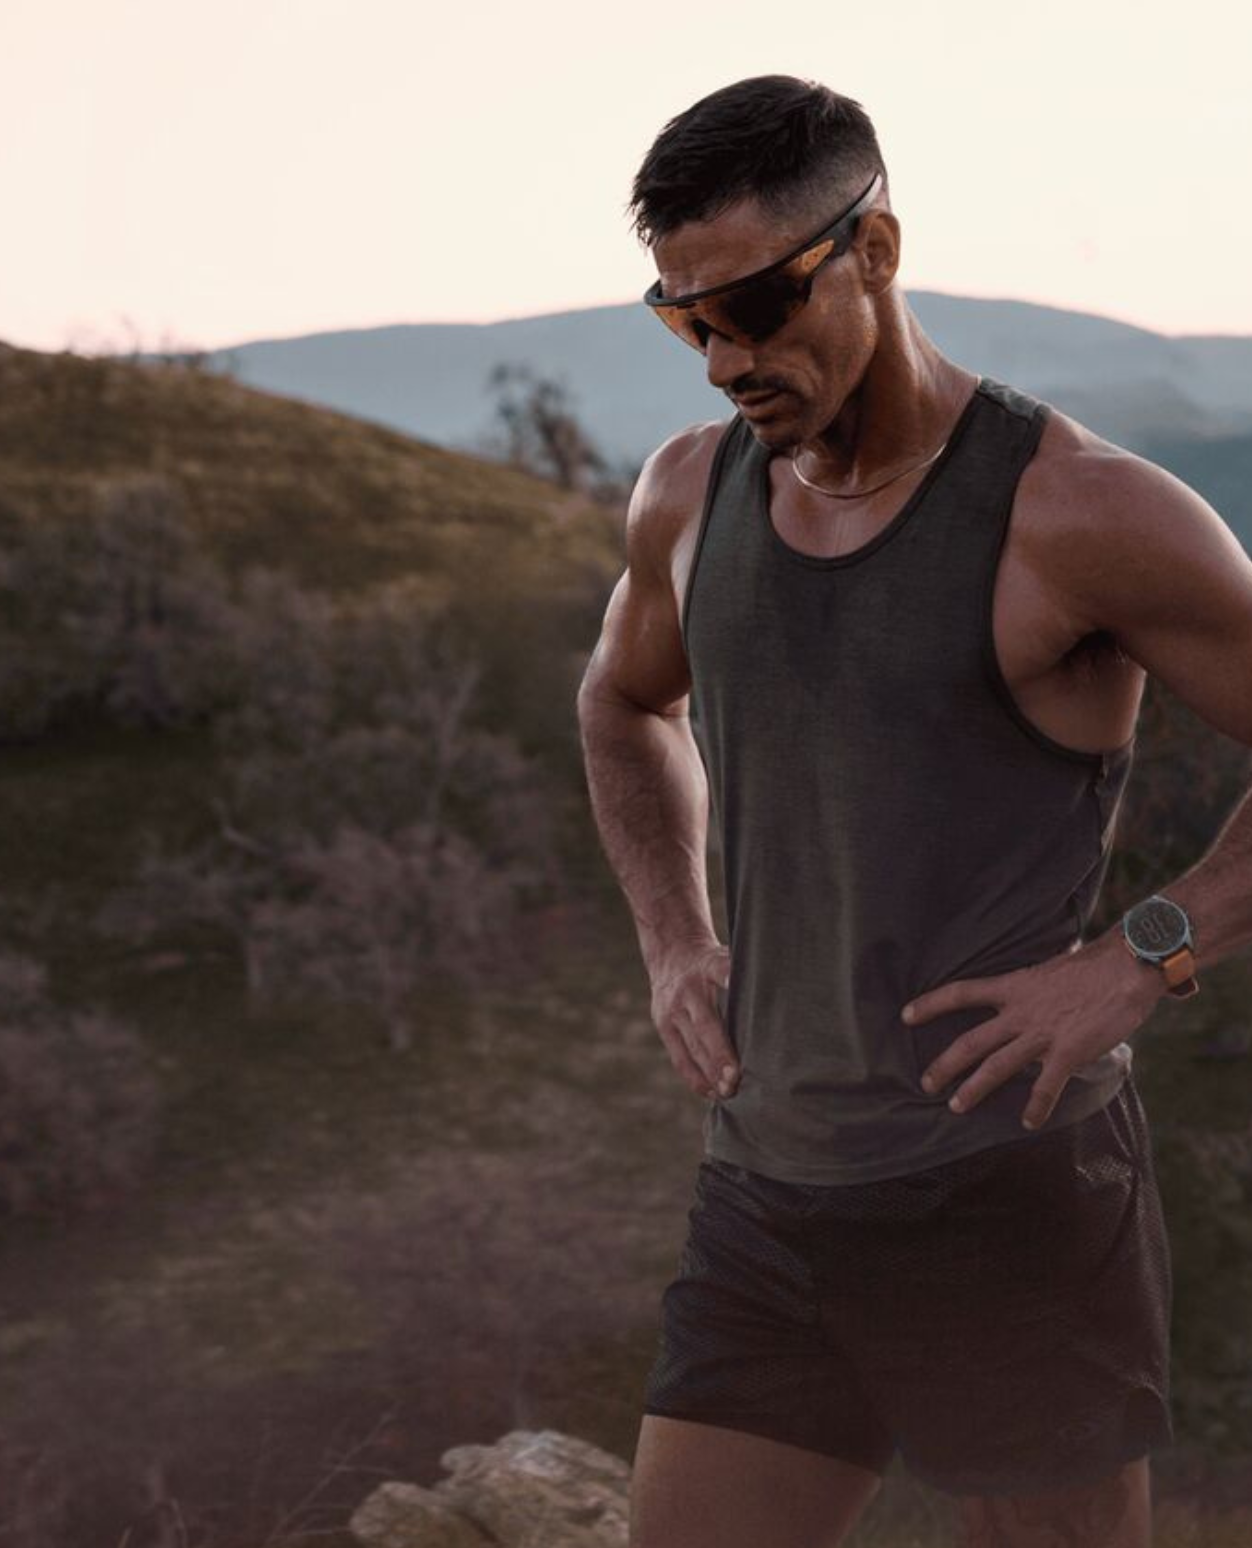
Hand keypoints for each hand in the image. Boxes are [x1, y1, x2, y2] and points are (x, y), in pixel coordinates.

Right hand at [651, 941, 738, 1101]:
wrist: (671, 956)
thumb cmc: (710, 963)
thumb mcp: (726, 956)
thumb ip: (743, 975)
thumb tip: (780, 990)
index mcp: (707, 967)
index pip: (721, 973)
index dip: (730, 983)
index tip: (742, 998)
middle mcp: (687, 991)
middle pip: (705, 1024)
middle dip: (720, 1054)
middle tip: (735, 1079)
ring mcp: (671, 1011)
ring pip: (691, 1047)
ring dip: (709, 1073)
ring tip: (727, 1093)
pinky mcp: (663, 1028)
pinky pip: (679, 1058)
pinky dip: (695, 1078)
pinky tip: (712, 1093)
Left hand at [901, 930, 1164, 1128]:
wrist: (1129, 966)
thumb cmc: (1095, 967)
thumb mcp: (1050, 970)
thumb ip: (1033, 988)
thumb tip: (1028, 994)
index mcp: (1014, 986)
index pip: (962, 992)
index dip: (931, 1003)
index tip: (906, 1015)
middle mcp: (1021, 1011)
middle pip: (970, 1041)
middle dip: (944, 1064)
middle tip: (926, 1083)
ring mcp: (1043, 1033)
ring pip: (997, 1066)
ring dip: (974, 1089)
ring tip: (956, 1107)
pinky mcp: (1069, 1051)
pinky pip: (1046, 1086)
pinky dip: (1037, 1106)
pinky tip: (1029, 1122)